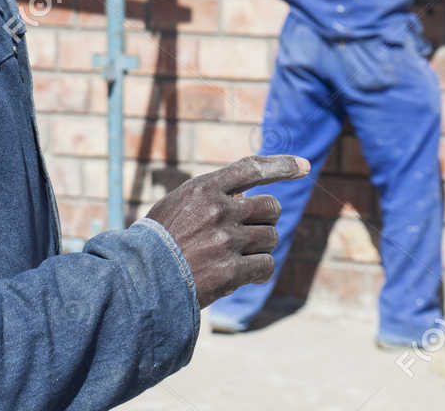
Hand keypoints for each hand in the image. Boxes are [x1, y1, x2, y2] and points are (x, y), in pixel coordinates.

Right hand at [144, 154, 306, 305]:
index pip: (252, 168)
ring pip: (271, 237)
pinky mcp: (231, 270)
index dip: (282, 165)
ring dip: (260, 247)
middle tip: (249, 233)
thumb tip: (249, 197)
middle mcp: (219, 209)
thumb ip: (211, 197)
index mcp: (204, 188)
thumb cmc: (157, 242)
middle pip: (270, 207)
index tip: (304, 166)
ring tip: (235, 256)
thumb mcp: (178, 205)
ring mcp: (226, 240)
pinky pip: (266, 265)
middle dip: (266, 219)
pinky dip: (260, 270)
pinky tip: (244, 274)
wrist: (140, 280)